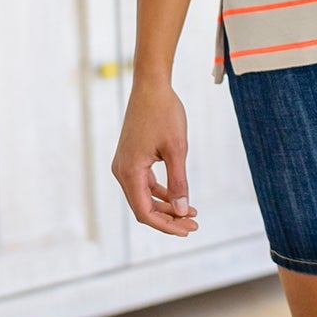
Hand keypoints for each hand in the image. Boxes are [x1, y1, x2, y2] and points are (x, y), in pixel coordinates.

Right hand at [110, 79, 198, 235]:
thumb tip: (182, 211)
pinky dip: (162, 193)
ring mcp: (125, 164)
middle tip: (194, 225)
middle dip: (169, 219)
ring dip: (167, 207)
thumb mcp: (177, 150)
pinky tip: (181, 197)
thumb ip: (179, 182)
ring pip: (145, 197)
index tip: (188, 229)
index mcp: (129, 171)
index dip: (166, 225)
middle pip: (144, 207)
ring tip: (192, 213)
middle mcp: (122, 171)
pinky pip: (145, 183)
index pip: (145, 211)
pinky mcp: (131, 158)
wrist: (151, 87)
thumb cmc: (164, 114)